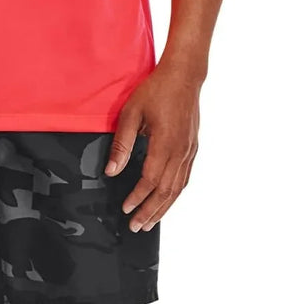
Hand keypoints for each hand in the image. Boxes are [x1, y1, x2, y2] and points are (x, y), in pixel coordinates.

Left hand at [104, 64, 201, 231]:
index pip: (150, 181)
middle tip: (137, 227)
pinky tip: (168, 199)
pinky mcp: (193, 147)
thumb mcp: (132, 112)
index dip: (137, 198)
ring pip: (178, 188)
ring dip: (164, 207)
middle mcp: (180, 151)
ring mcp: (189, 151)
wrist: (184, 75)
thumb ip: (121, 142)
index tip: (126, 210)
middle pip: (165, 191)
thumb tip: (111, 170)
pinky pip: (185, 177)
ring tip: (151, 222)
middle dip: (150, 211)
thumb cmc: (156, 90)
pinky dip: (175, 193)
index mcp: (164, 144)